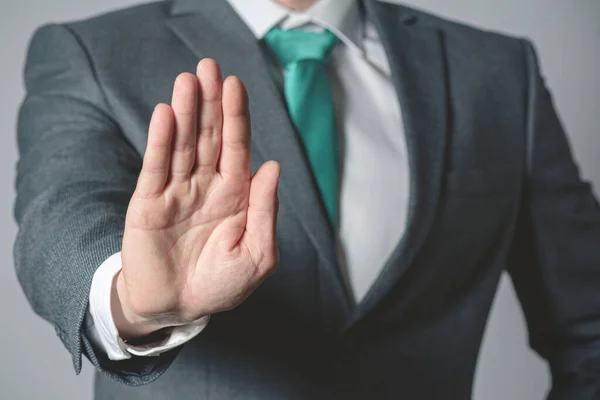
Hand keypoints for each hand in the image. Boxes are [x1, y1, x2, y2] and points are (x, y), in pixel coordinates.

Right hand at [113, 59, 280, 338]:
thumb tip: (272, 166)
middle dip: (210, 103)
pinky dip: (160, 143)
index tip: (235, 85)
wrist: (179, 309)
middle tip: (208, 66)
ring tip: (187, 81)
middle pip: (208, 137)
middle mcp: (206, 186)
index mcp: (236, 194)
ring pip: (182, 145)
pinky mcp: (149, 204)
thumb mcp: (258, 255)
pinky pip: (156, 169)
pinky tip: (165, 116)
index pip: (236, 147)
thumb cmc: (222, 285)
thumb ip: (266, 211)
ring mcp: (176, 192)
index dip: (236, 117)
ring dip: (185, 113)